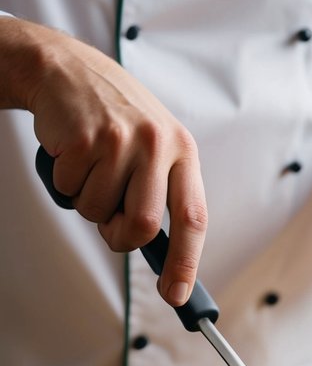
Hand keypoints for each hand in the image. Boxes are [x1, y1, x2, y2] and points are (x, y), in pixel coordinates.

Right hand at [4, 19, 206, 306]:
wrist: (66, 69)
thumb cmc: (114, 118)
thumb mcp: (153, 146)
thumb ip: (161, 192)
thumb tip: (165, 257)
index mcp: (183, 150)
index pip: (193, 218)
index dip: (186, 263)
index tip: (177, 296)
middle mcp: (157, 143)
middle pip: (143, 226)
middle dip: (121, 238)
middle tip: (110, 225)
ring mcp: (120, 139)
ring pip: (100, 212)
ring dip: (88, 204)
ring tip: (90, 170)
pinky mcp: (83, 138)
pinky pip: (70, 190)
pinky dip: (64, 184)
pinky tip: (71, 153)